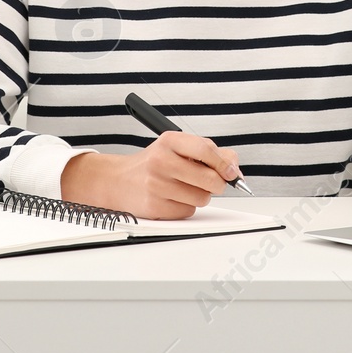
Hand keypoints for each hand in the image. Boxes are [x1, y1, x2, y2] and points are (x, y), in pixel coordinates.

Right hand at [60, 131, 242, 218]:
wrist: (118, 180)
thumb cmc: (153, 164)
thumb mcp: (177, 148)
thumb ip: (209, 153)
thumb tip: (234, 166)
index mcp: (170, 141)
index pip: (206, 149)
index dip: (224, 163)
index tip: (232, 172)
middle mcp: (161, 161)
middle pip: (209, 178)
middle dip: (216, 183)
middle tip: (210, 182)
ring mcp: (157, 185)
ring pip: (202, 198)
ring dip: (200, 196)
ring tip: (184, 188)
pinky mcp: (155, 206)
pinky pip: (188, 211)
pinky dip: (186, 206)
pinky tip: (173, 198)